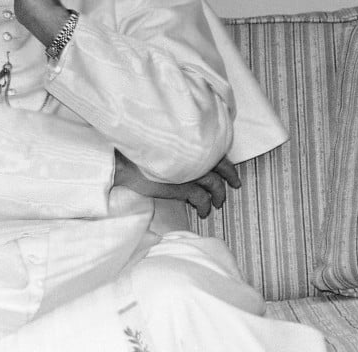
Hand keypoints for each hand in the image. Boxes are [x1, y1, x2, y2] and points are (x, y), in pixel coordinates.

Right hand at [114, 151, 240, 217]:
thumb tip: (188, 157)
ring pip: (215, 185)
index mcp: (189, 144)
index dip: (227, 163)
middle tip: (235, 185)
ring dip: (219, 196)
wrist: (122, 163)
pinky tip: (203, 212)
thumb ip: (179, 150)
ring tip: (216, 204)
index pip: (217, 151)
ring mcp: (189, 171)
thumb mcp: (162, 146)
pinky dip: (205, 206)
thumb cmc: (136, 153)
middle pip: (221, 167)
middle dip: (231, 177)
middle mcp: (193, 156)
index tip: (231, 171)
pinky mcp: (182, 187)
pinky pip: (201, 199)